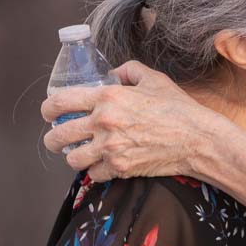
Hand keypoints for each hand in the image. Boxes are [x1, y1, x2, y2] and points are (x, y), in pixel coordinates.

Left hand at [41, 61, 206, 180]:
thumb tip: (113, 74)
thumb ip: (128, 71)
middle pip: (58, 136)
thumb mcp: (153, 79)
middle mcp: (104, 123)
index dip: (48, 109)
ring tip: (81, 153)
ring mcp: (110, 148)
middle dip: (53, 138)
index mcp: (108, 97)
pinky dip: (96, 170)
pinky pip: (93, 174)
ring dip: (74, 157)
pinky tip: (103, 163)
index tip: (50, 114)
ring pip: (72, 159)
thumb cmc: (178, 108)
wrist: (197, 139)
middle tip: (58, 138)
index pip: (60, 102)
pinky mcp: (119, 168)